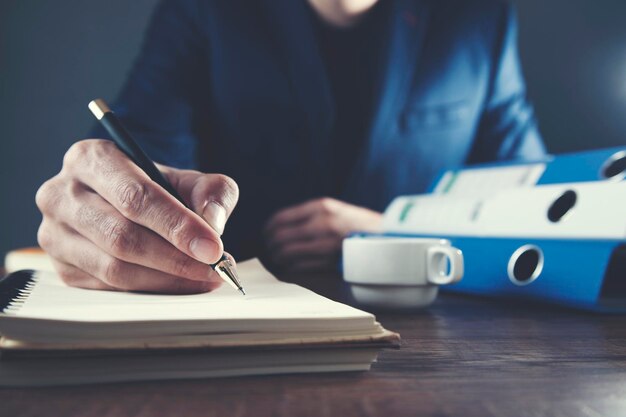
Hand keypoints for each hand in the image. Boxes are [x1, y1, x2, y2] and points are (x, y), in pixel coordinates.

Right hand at [36, 139, 238, 293]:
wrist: (127, 202)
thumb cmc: (158, 188)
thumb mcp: (189, 179)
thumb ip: (212, 192)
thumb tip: (213, 222)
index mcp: (91, 158)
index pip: (135, 196)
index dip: (177, 225)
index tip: (213, 247)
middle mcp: (62, 194)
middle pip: (122, 236)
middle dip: (175, 258)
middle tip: (214, 268)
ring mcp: (55, 234)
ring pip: (113, 268)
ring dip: (166, 279)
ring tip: (204, 278)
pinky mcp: (62, 267)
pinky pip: (109, 287)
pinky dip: (150, 290)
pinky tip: (179, 284)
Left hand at [264, 198, 381, 271]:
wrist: (385, 238)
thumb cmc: (357, 225)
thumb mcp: (334, 210)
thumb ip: (310, 215)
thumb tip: (279, 226)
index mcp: (321, 207)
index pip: (280, 218)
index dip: (268, 229)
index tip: (265, 234)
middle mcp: (322, 223)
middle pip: (280, 237)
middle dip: (270, 246)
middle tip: (269, 249)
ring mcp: (326, 243)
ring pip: (287, 253)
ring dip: (278, 258)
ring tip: (278, 259)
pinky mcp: (330, 261)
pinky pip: (299, 267)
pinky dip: (291, 268)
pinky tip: (292, 266)